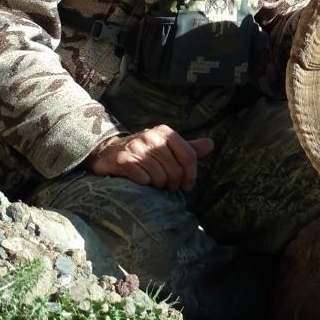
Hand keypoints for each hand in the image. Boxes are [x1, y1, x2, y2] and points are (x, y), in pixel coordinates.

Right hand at [87, 125, 213, 191]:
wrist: (107, 153)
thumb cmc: (143, 153)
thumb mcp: (166, 147)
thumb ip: (187, 148)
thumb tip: (211, 144)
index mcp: (165, 132)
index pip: (189, 156)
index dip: (191, 175)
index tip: (187, 187)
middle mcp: (151, 136)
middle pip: (175, 170)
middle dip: (173, 184)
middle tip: (166, 187)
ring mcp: (136, 147)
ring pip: (160, 177)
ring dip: (158, 186)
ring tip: (153, 184)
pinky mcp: (122, 160)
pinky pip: (143, 179)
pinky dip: (144, 184)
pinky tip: (140, 182)